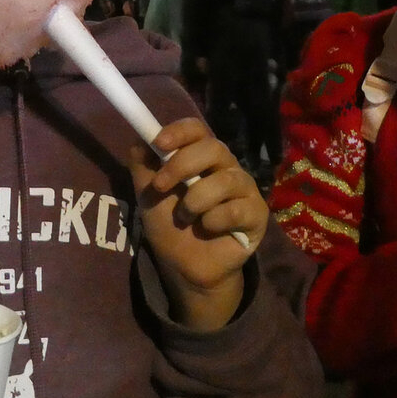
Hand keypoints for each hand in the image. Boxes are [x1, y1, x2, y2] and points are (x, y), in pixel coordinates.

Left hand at [129, 117, 264, 330]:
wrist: (185, 267)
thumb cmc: (170, 227)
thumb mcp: (148, 196)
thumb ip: (143, 166)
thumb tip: (139, 138)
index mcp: (201, 158)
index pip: (198, 130)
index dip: (179, 132)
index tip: (158, 143)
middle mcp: (226, 168)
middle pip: (214, 148)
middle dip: (182, 164)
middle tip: (160, 186)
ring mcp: (244, 190)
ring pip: (226, 180)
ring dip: (196, 200)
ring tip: (185, 217)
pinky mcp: (257, 214)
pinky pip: (237, 209)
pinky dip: (215, 220)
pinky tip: (209, 229)